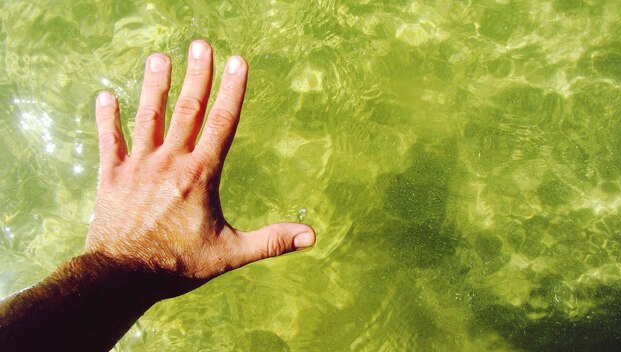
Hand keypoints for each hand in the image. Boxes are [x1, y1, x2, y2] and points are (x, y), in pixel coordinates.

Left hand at [87, 40, 315, 296]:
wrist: (122, 277)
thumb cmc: (178, 265)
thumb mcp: (231, 254)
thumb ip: (271, 241)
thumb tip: (312, 236)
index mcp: (200, 175)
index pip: (222, 123)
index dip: (232, 90)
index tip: (237, 61)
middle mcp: (170, 162)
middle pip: (187, 110)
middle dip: (197, 75)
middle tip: (201, 45)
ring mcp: (139, 166)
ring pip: (148, 117)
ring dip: (155, 86)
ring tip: (160, 58)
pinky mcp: (112, 176)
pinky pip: (110, 141)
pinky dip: (107, 118)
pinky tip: (106, 95)